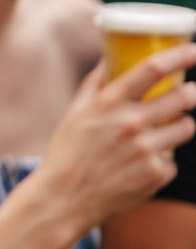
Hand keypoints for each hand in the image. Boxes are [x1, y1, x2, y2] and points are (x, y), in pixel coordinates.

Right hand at [32, 45, 195, 233]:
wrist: (64, 199)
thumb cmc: (67, 152)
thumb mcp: (75, 112)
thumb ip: (96, 84)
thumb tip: (112, 56)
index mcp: (108, 103)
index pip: (152, 69)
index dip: (180, 55)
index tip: (194, 49)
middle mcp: (129, 123)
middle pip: (182, 97)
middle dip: (191, 92)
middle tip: (189, 93)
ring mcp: (146, 150)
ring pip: (187, 127)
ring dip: (182, 125)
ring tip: (165, 130)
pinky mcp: (156, 175)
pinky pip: (172, 160)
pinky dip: (162, 160)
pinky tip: (142, 166)